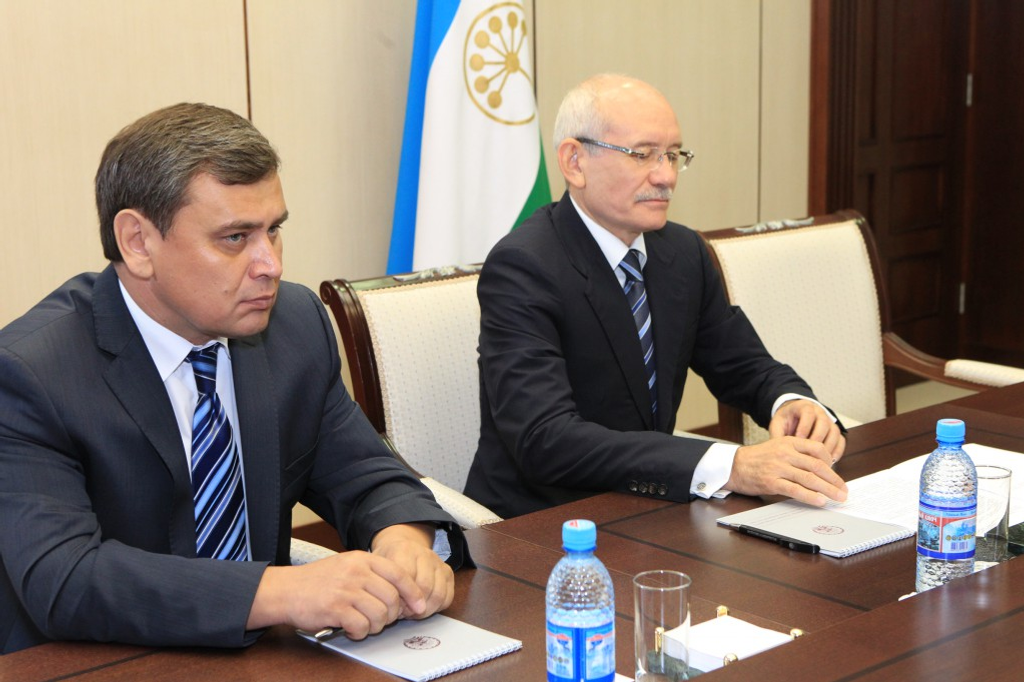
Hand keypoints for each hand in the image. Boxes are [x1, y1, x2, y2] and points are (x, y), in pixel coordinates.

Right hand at [247, 548, 426, 639]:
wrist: (285, 590)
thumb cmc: (318, 581)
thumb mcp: (347, 566)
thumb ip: (372, 575)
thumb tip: (401, 595)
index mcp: (362, 559)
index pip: (399, 574)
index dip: (413, 592)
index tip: (419, 606)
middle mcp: (356, 572)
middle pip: (392, 598)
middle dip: (391, 615)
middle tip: (380, 620)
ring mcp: (346, 590)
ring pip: (380, 615)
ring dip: (375, 626)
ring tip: (362, 624)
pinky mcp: (335, 609)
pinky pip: (361, 627)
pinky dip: (359, 632)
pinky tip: (349, 628)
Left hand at [371, 523, 453, 619]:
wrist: (402, 546)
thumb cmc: (388, 561)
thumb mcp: (378, 567)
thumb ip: (384, 585)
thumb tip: (396, 610)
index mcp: (404, 550)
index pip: (407, 577)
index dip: (401, 598)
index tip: (395, 608)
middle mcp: (425, 553)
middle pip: (425, 586)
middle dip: (414, 606)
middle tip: (404, 613)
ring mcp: (438, 562)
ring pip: (438, 594)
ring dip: (426, 609)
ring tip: (413, 612)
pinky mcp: (448, 572)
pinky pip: (448, 597)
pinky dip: (437, 607)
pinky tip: (424, 608)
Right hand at [727, 436, 848, 506]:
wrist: (734, 465)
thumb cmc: (758, 458)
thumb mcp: (778, 447)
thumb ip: (797, 454)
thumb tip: (820, 469)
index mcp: (789, 441)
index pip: (818, 449)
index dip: (831, 462)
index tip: (836, 474)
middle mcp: (785, 453)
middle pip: (817, 466)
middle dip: (834, 480)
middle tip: (844, 490)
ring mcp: (778, 467)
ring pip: (809, 478)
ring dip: (827, 490)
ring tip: (838, 498)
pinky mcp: (772, 482)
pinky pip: (796, 490)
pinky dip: (810, 496)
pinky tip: (820, 501)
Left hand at [769, 399, 845, 463]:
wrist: (794, 416)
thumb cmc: (786, 421)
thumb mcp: (778, 424)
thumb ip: (777, 434)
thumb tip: (776, 451)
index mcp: (804, 407)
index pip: (808, 414)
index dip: (804, 428)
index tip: (799, 441)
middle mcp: (820, 412)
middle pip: (824, 423)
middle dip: (817, 440)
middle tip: (810, 454)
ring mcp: (829, 422)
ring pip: (834, 432)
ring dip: (828, 448)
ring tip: (820, 461)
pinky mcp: (835, 432)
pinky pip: (841, 440)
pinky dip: (837, 451)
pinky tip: (830, 462)